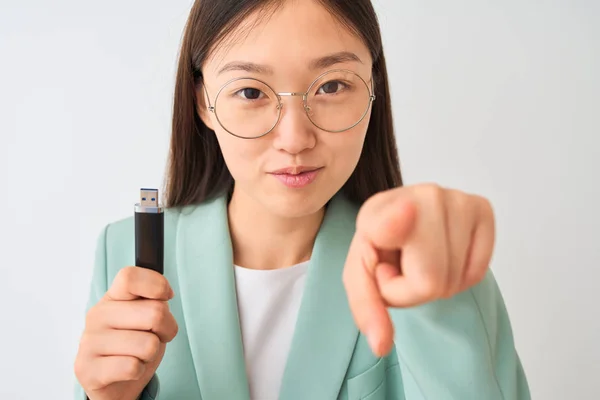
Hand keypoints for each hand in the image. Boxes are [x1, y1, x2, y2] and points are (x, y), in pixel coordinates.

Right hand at [74, 267, 178, 399]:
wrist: (115, 382)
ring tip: (139, 355)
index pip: (130, 277)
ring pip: (148, 344)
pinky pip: (132, 367)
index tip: (166, 297)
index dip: (157, 285)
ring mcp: (89, 342)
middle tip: (155, 336)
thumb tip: (164, 294)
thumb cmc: (136, 344)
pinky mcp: (86, 369)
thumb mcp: (147, 318)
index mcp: (113, 297)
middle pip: (155, 313)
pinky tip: (128, 369)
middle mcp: (97, 315)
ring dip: (152, 353)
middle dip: (166, 329)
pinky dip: (139, 371)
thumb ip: (154, 301)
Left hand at [342, 184, 494, 356]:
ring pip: (456, 279)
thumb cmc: (382, 251)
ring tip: (422, 260)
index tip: (406, 213)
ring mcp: (455, 198)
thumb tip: (381, 346)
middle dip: (414, 291)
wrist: (401, 223)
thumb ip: (367, 311)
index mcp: (376, 212)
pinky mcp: (481, 207)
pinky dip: (462, 276)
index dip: (394, 227)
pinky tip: (445, 255)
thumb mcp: (361, 280)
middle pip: (432, 281)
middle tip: (404, 270)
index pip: (390, 224)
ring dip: (438, 283)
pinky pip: (479, 270)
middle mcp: (419, 195)